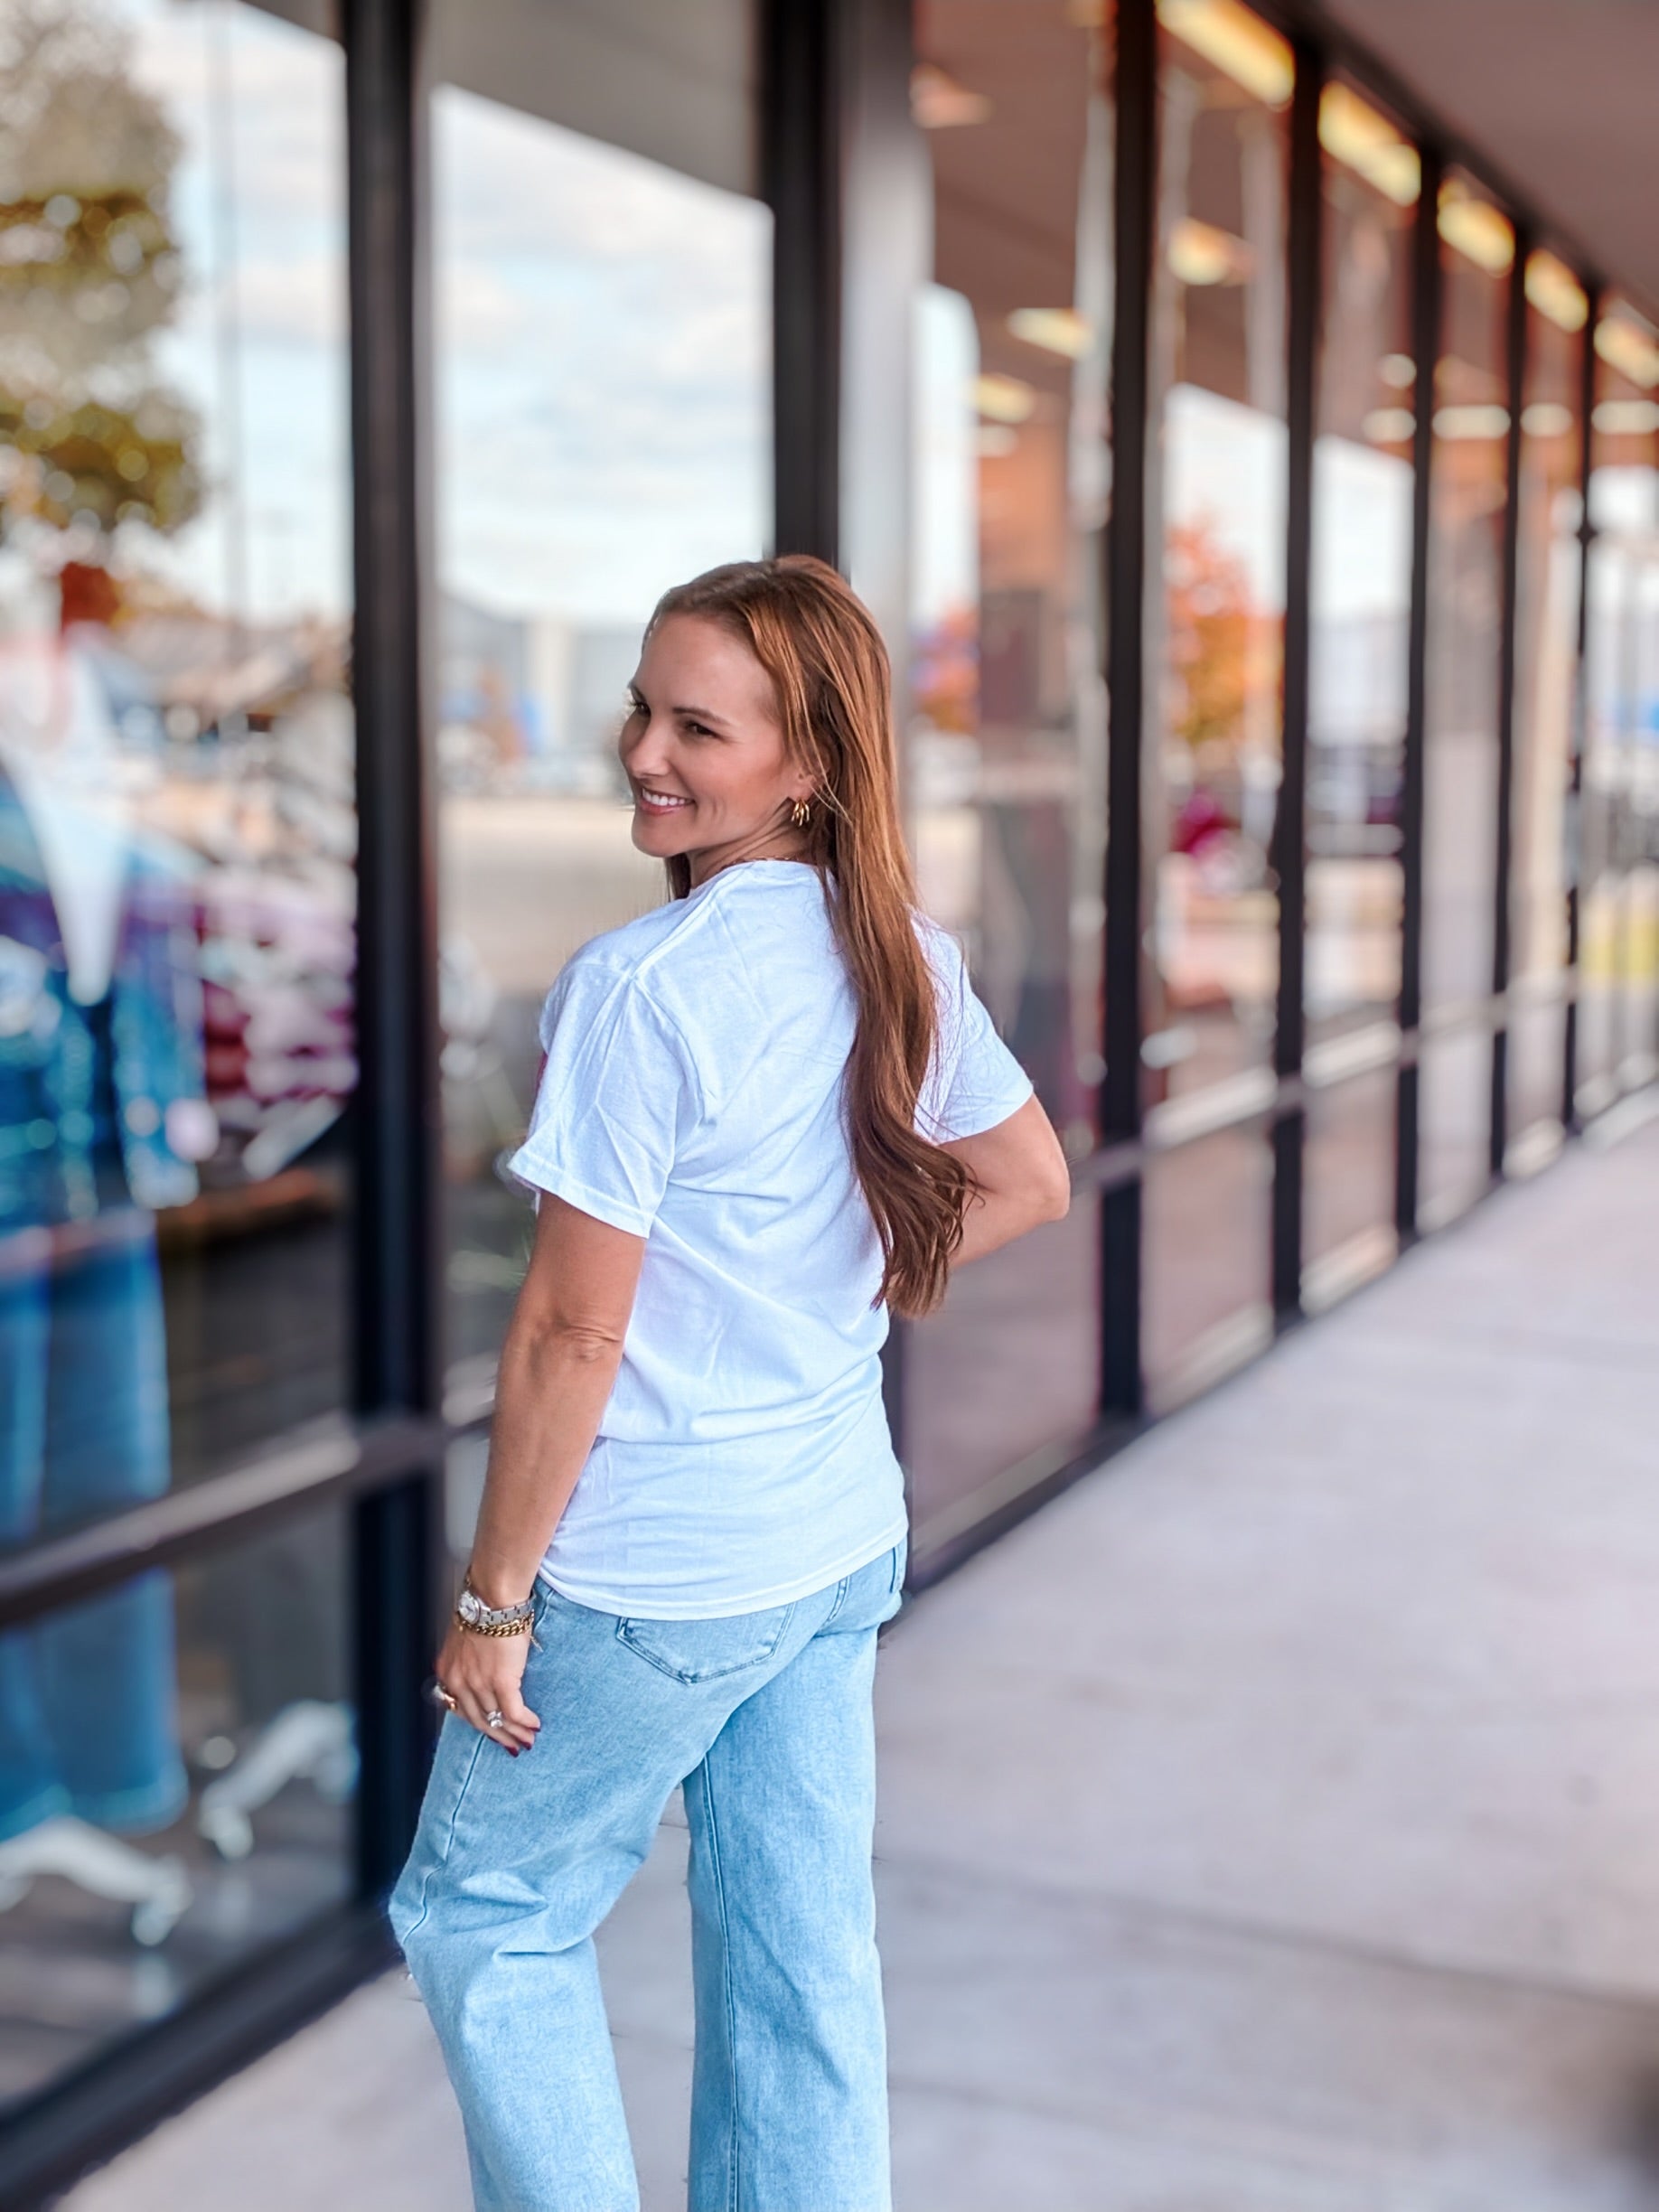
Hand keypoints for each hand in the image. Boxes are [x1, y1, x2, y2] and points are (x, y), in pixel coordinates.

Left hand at [433, 1620, 540, 1753]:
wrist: (494, 1597)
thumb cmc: (485, 1609)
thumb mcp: (467, 1638)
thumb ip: (470, 1659)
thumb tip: (485, 1668)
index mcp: (449, 1672)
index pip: (461, 1709)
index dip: (480, 1723)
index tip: (492, 1730)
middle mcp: (459, 1682)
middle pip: (479, 1720)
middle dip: (498, 1735)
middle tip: (513, 1745)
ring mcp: (479, 1684)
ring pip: (497, 1720)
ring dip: (515, 1732)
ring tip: (528, 1739)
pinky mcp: (501, 1681)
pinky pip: (514, 1711)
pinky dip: (525, 1722)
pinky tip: (534, 1725)